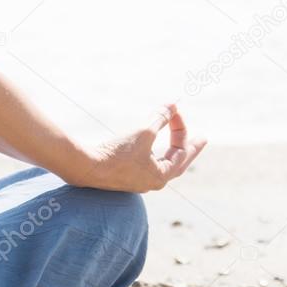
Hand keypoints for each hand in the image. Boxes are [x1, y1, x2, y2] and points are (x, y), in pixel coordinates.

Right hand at [80, 104, 206, 191]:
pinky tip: (153, 149)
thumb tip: (174, 104)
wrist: (85, 168)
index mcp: (161, 176)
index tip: (176, 110)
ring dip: (171, 150)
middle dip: (188, 148)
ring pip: (162, 164)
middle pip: (177, 163)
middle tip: (201, 140)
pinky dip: (155, 153)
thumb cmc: (117, 153)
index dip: (181, 128)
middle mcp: (152, 183)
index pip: (181, 151)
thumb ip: (160, 118)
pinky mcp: (125, 176)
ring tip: (178, 143)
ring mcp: (138, 181)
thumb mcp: (143, 132)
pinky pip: (148, 164)